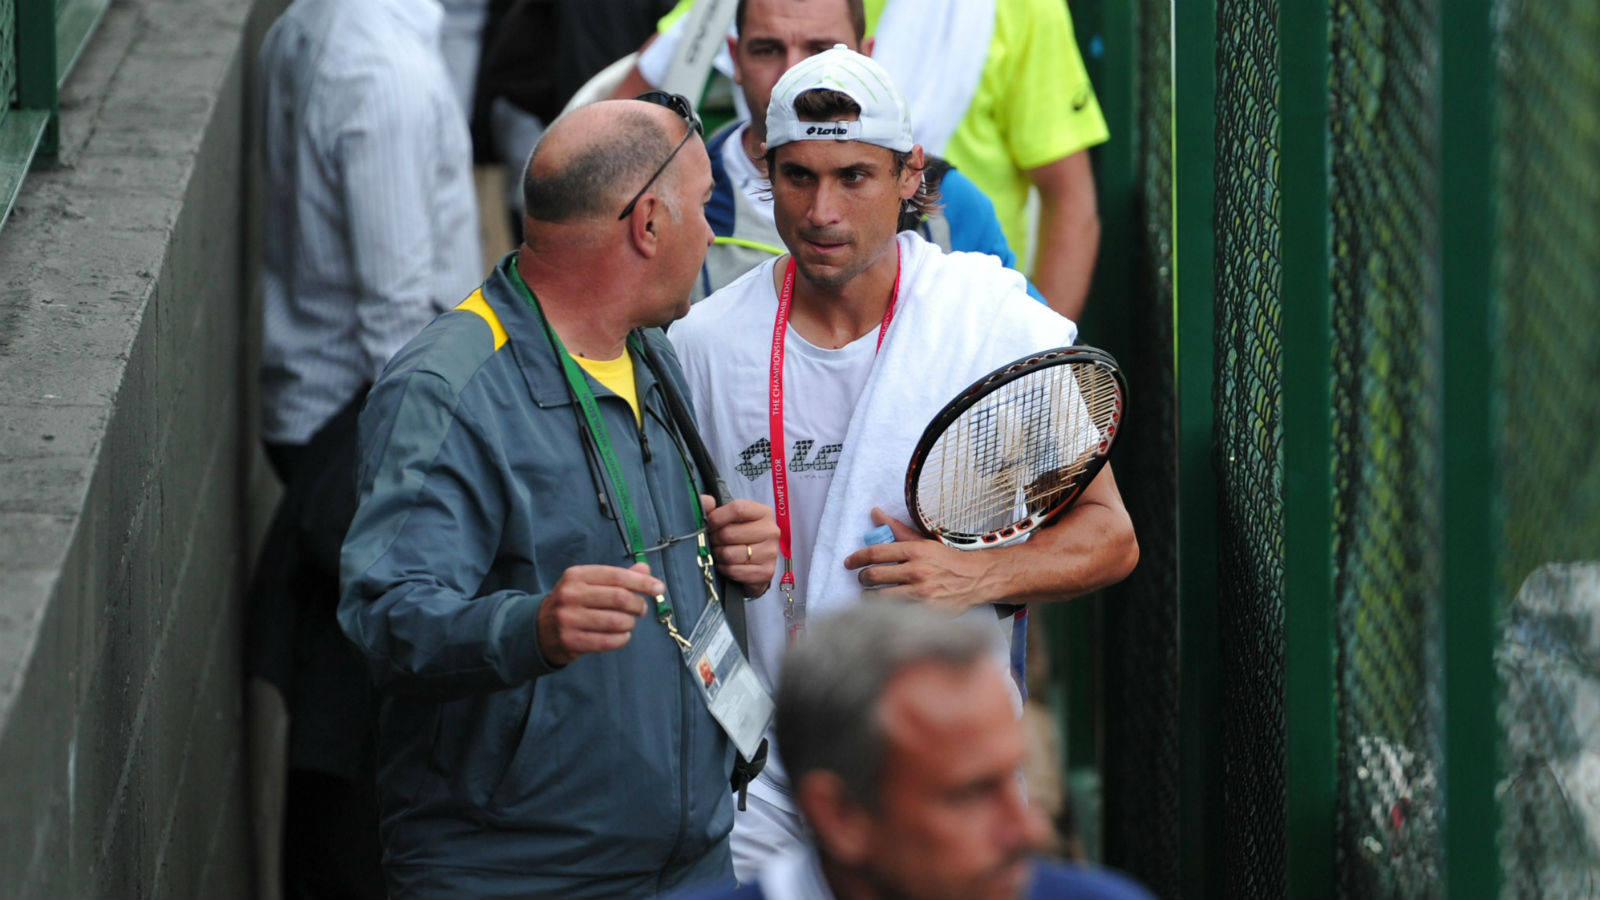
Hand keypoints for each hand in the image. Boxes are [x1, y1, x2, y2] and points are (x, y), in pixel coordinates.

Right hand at [536, 562, 658, 665]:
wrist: (539, 629)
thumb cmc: (573, 603)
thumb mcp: (589, 584)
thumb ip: (617, 577)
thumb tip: (645, 569)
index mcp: (576, 575)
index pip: (617, 576)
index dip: (642, 582)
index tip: (659, 588)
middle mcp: (570, 594)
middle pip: (619, 598)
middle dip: (638, 604)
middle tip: (642, 609)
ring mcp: (568, 618)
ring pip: (616, 621)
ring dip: (630, 623)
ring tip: (629, 623)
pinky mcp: (570, 640)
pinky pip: (608, 641)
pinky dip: (622, 639)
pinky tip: (622, 635)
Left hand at [701, 495, 779, 594]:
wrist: (755, 563)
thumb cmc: (739, 536)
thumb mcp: (730, 518)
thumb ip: (713, 508)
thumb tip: (707, 502)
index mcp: (764, 513)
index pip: (738, 509)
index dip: (716, 517)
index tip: (708, 524)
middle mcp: (771, 531)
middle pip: (729, 534)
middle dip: (714, 539)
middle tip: (713, 542)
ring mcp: (770, 553)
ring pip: (730, 554)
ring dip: (718, 555)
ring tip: (718, 553)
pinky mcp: (766, 572)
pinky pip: (734, 571)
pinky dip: (724, 569)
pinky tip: (725, 565)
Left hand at [842, 509, 997, 612]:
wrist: (975, 579)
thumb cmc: (947, 560)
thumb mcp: (923, 542)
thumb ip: (897, 530)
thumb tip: (875, 513)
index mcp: (915, 551)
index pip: (875, 553)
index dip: (856, 558)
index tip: (849, 562)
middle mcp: (917, 571)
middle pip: (873, 575)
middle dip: (862, 578)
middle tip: (863, 578)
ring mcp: (921, 593)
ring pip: (879, 597)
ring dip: (869, 596)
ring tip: (870, 594)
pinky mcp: (925, 611)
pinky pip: (895, 612)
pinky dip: (885, 611)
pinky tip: (884, 608)